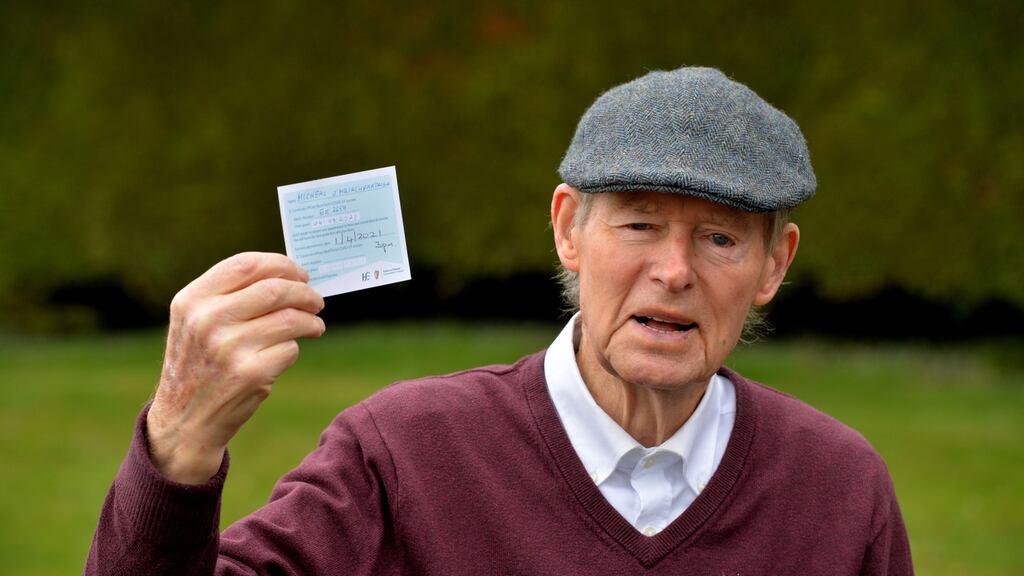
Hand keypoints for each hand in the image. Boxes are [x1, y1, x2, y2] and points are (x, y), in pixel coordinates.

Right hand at [146, 252, 325, 483]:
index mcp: (192, 300)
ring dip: (311, 321)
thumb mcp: (194, 322)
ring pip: (290, 319)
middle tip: (316, 301)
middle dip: (305, 292)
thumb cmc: (198, 364)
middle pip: (275, 289)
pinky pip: (290, 349)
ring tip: (314, 326)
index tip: (300, 274)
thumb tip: (287, 274)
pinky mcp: (251, 374)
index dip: (281, 265)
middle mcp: (207, 320)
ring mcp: (230, 348)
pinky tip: (285, 354)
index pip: (246, 264)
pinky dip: (294, 349)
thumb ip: (229, 294)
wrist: (184, 421)